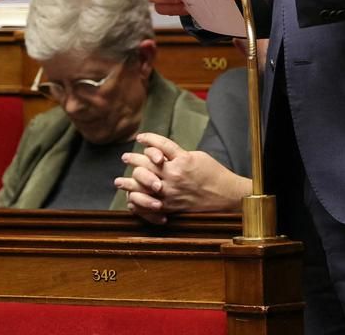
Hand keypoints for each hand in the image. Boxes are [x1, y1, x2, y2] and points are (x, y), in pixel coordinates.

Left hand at [116, 132, 251, 224]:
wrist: (225, 195)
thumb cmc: (214, 174)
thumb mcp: (198, 156)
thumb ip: (178, 155)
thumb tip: (162, 153)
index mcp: (182, 160)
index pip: (160, 145)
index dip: (148, 139)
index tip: (140, 137)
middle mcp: (173, 175)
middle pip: (146, 164)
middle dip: (133, 159)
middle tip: (125, 157)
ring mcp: (170, 192)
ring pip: (142, 185)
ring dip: (128, 182)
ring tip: (119, 181)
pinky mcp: (169, 206)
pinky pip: (148, 203)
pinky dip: (137, 200)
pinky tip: (131, 198)